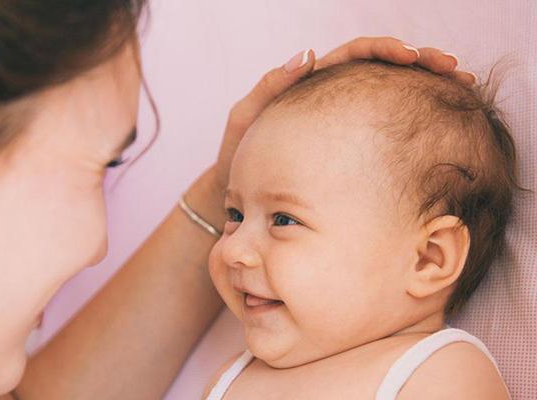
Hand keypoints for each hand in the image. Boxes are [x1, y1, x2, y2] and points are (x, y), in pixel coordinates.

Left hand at [212, 37, 472, 191]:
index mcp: (310, 86)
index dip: (385, 50)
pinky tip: (436, 124)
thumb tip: (307, 54)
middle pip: (381, 70)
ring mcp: (341, 125)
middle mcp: (330, 100)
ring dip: (423, 87)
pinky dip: (410, 120)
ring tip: (459, 86)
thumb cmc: (238, 158)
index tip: (414, 56)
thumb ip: (269, 88)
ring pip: (388, 96)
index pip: (354, 56)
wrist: (237, 197)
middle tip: (453, 68)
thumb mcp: (245, 120)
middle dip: (419, 62)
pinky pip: (382, 128)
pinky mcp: (347, 150)